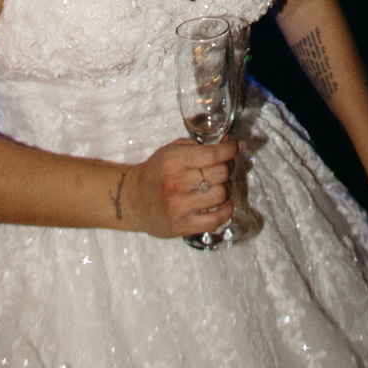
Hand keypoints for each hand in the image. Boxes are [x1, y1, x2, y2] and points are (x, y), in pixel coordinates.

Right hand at [120, 137, 239, 237]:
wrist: (132, 200)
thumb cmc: (154, 173)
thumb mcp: (171, 151)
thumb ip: (198, 146)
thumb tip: (228, 141)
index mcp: (173, 161)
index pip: (211, 154)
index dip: (229, 149)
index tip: (236, 147)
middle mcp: (176, 183)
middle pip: (220, 174)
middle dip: (227, 169)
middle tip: (223, 169)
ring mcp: (179, 206)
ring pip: (220, 195)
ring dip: (225, 189)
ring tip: (219, 187)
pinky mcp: (182, 226)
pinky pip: (215, 220)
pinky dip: (226, 211)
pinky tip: (225, 204)